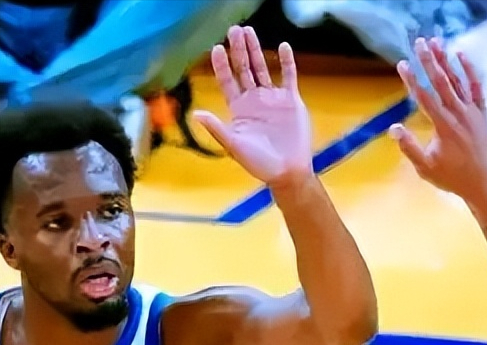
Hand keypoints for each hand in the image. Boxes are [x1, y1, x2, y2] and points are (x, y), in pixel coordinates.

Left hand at [193, 26, 312, 188]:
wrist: (287, 171)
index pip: (228, 82)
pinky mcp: (291, 101)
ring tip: (249, 32)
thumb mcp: (233, 145)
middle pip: (244, 69)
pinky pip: (289, 77)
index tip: (217, 49)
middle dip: (239, 50)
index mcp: (238, 110)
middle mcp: (254, 101)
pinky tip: (283, 47)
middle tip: (234, 30)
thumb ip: (216, 127)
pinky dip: (287, 62)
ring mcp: (272, 99)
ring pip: (262, 68)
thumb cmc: (258, 163)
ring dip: (256, 51)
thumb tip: (196, 113)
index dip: (222, 66)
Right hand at [390, 37, 486, 209]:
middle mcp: (459, 114)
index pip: (425, 98)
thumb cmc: (449, 176)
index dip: (412, 79)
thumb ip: (409, 147)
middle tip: (419, 43)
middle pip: (442, 82)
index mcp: (444, 126)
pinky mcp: (481, 112)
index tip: (403, 64)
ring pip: (458, 81)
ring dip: (446, 60)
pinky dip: (470, 71)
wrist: (481, 181)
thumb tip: (393, 128)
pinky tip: (461, 56)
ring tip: (436, 43)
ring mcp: (472, 111)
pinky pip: (476, 87)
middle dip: (430, 61)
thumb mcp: (424, 167)